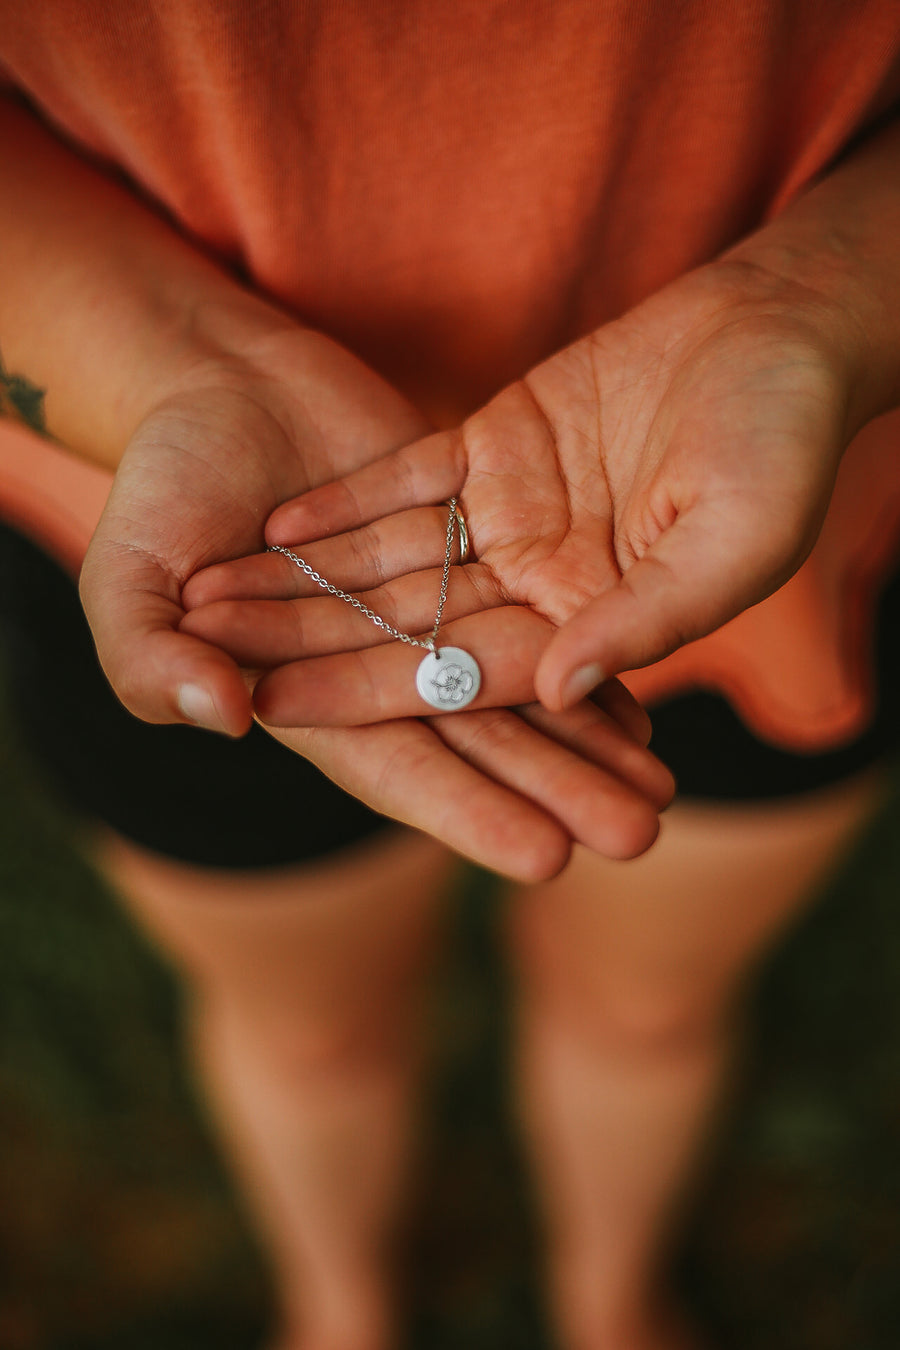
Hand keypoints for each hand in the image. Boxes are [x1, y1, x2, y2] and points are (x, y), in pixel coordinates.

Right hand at [80, 318, 671, 876]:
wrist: (215, 391)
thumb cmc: (158, 490)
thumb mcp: (131, 581)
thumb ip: (153, 658)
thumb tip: (224, 715)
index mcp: (309, 695)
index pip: (400, 767)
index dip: (469, 812)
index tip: (546, 858)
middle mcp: (383, 665)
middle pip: (482, 738)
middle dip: (558, 788)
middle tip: (639, 835)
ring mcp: (428, 605)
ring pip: (520, 675)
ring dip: (588, 727)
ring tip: (661, 778)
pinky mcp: (464, 541)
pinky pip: (533, 589)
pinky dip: (582, 630)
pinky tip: (644, 674)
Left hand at [181, 256, 855, 723]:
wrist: (781, 331)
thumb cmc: (785, 441)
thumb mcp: (735, 540)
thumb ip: (649, 618)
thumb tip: (558, 688)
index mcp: (591, 624)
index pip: (463, 675)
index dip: (366, 690)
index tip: (275, 709)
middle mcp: (539, 583)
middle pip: (404, 623)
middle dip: (304, 638)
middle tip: (207, 654)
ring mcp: (514, 514)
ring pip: (391, 556)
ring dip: (303, 574)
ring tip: (211, 591)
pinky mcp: (498, 444)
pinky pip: (409, 478)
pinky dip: (348, 498)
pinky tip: (279, 523)